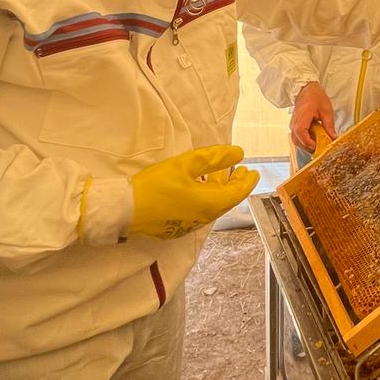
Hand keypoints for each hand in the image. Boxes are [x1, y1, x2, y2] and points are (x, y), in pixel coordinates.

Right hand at [128, 144, 257, 238]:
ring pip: (212, 205)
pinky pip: (200, 210)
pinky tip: (200, 187)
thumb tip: (239, 153)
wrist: (125, 210)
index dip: (247, 182)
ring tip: (223, 175)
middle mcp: (203, 218)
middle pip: (226, 200)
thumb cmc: (156, 185)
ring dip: (220, 190)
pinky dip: (207, 197)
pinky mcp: (177, 227)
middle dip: (236, 185)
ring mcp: (190, 224)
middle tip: (242, 172)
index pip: (237, 193)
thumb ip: (214, 158)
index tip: (254, 171)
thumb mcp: (186, 165)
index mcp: (209, 204)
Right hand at [291, 82, 336, 151]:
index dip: (312, 145)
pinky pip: (298, 137)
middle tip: (322, 148)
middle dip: (311, 147)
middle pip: (299, 143)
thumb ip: (329, 126)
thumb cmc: (315, 97)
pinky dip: (306, 140)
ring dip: (308, 145)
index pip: (303, 138)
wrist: (307, 90)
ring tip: (319, 143)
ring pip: (298, 142)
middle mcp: (294, 124)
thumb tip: (333, 138)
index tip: (322, 148)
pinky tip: (314, 139)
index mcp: (301, 120)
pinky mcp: (295, 126)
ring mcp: (293, 125)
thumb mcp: (326, 111)